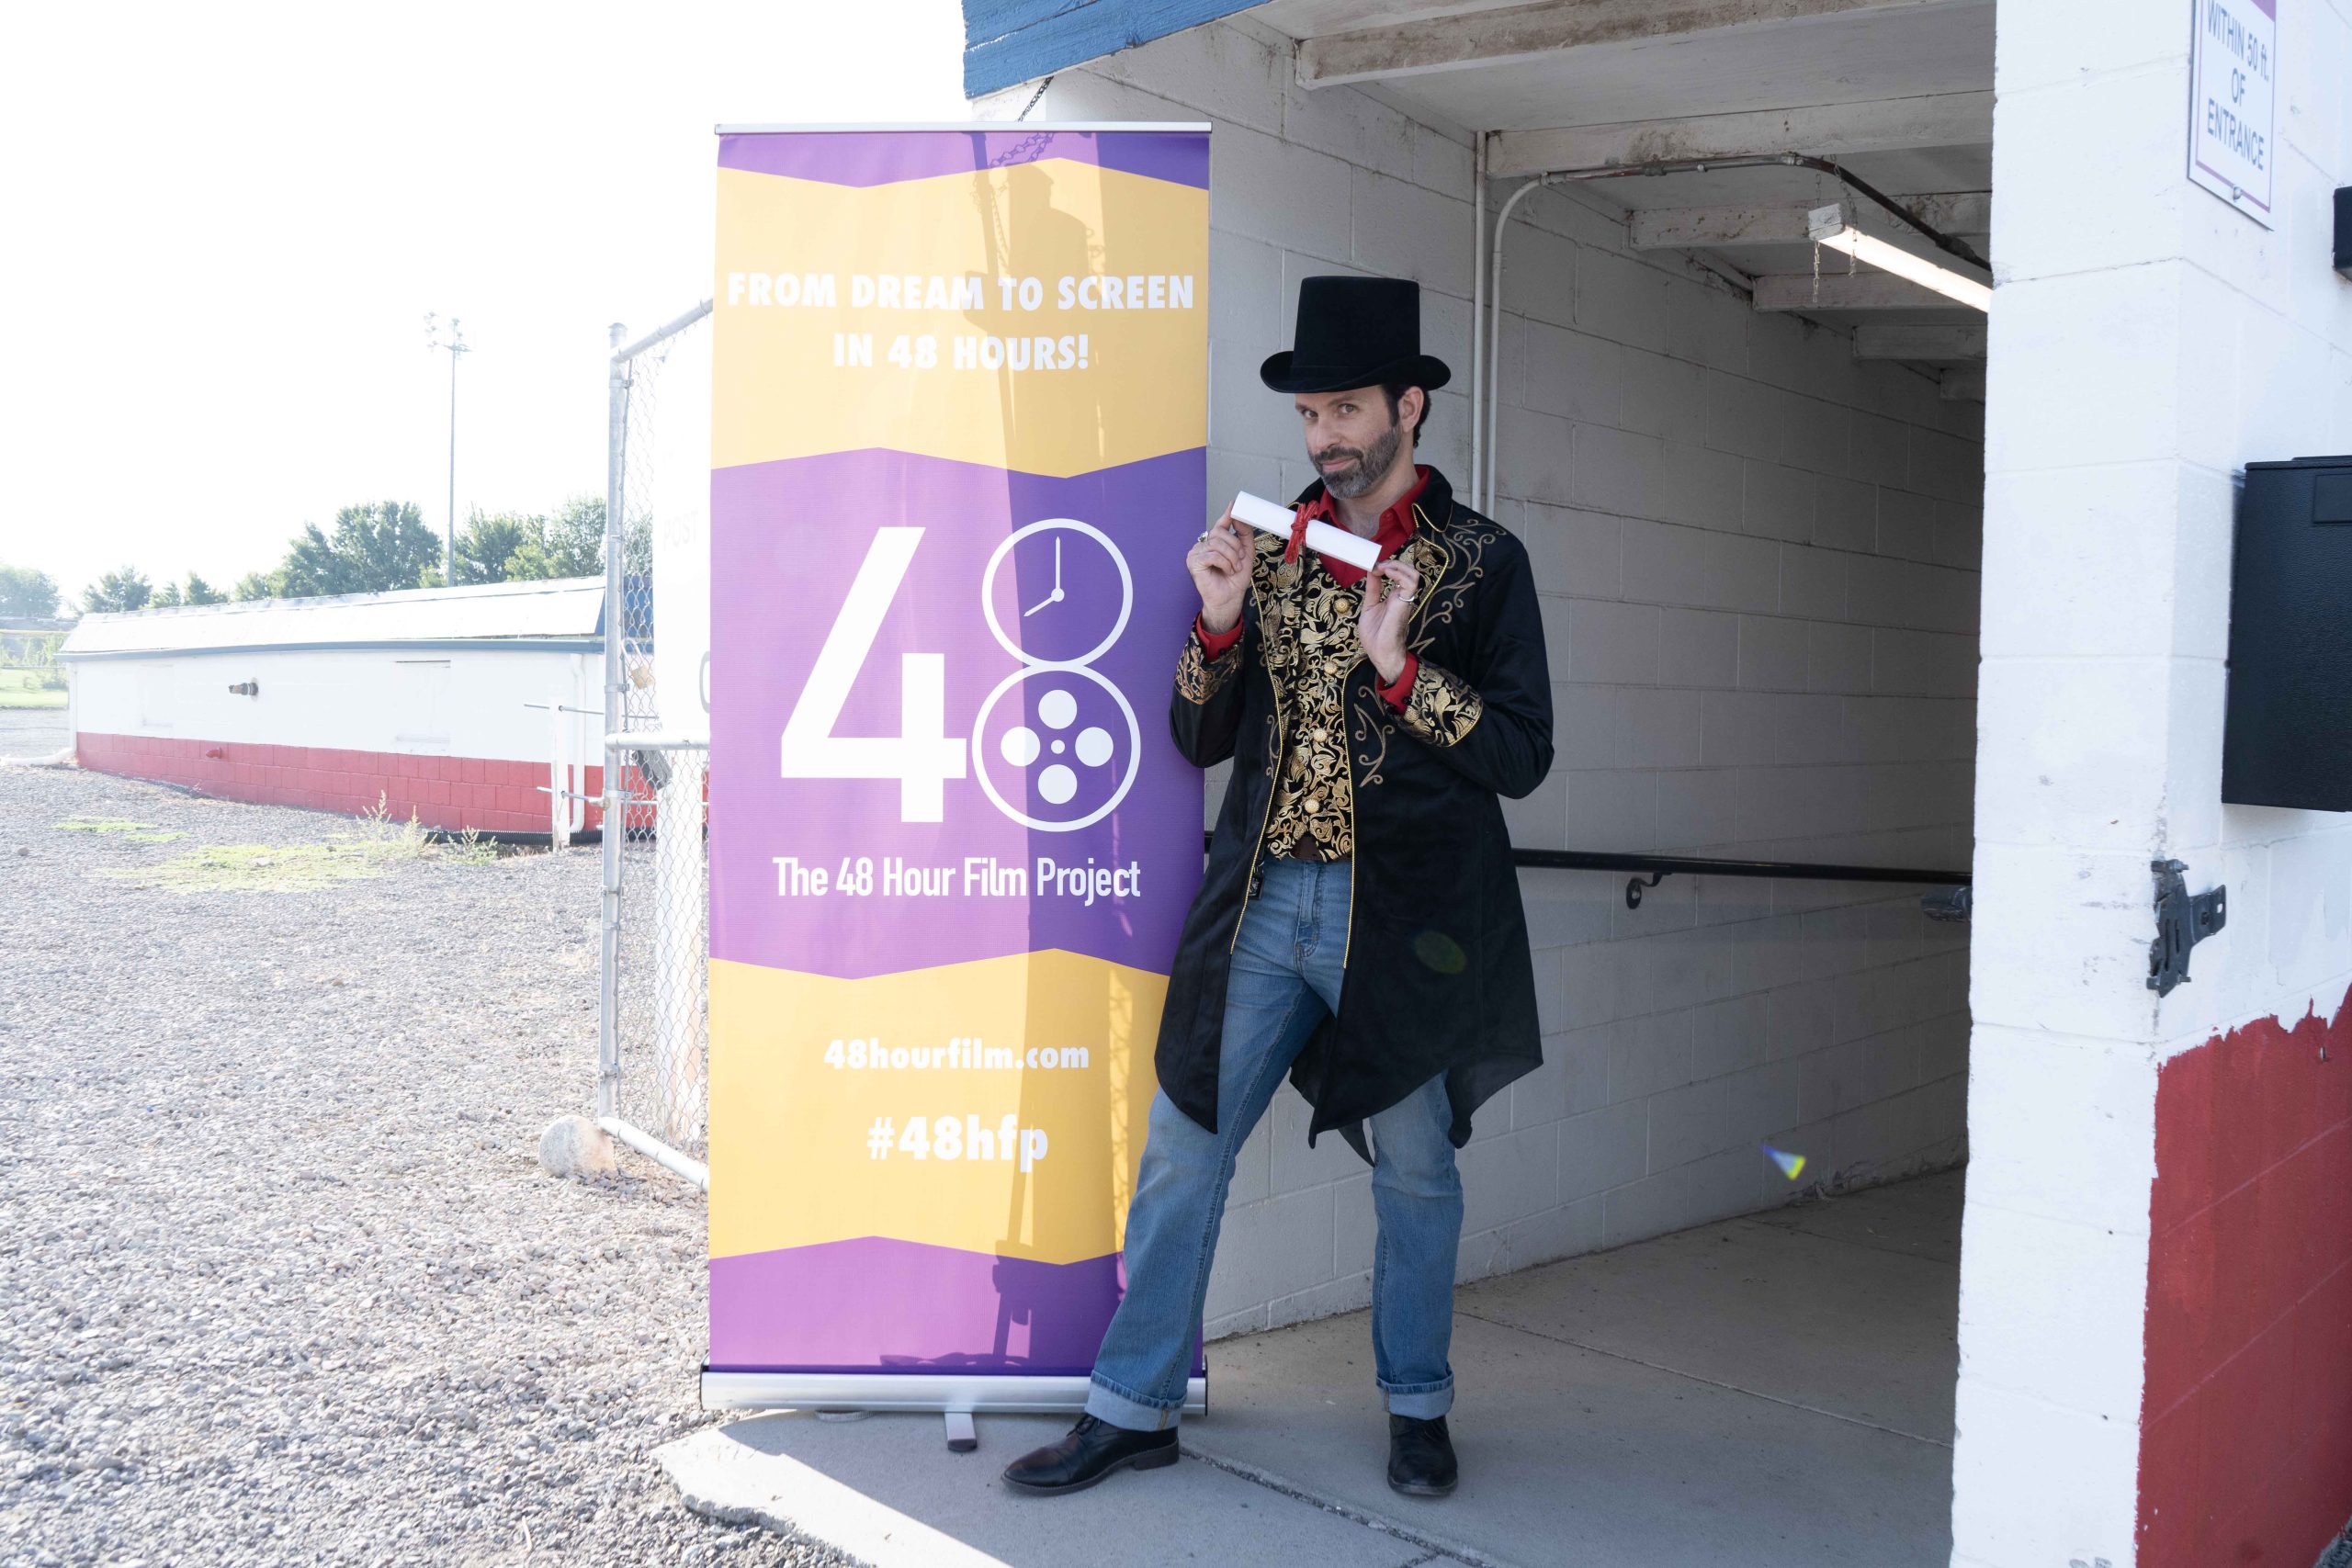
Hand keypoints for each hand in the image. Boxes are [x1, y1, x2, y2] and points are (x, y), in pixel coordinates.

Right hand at [1188, 510, 1248, 634]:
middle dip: (1234, 546)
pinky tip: (1226, 571)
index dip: (1227, 514)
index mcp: (1214, 543)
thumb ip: (1243, 535)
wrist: (1229, 599)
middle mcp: (1203, 545)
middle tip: (1239, 560)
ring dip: (1231, 557)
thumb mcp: (1245, 554)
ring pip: (1217, 544)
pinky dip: (1224, 563)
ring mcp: (1195, 553)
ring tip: (1234, 569)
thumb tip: (1238, 517)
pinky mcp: (1193, 562)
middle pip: (1219, 532)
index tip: (1234, 504)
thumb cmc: (1234, 579)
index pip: (1220, 525)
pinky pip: (1212, 555)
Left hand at [1357, 558, 1417, 684]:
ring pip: (1413, 573)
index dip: (1386, 565)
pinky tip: (1386, 573)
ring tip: (1382, 567)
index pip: (1398, 573)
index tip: (1372, 565)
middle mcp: (1402, 596)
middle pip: (1408, 570)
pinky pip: (1410, 583)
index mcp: (1394, 596)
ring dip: (1397, 566)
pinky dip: (1398, 573)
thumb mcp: (1370, 606)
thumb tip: (1371, 571)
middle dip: (1393, 562)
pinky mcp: (1405, 603)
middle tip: (1378, 565)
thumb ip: (1373, 589)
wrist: (1380, 653)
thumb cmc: (1375, 635)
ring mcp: (1405, 599)